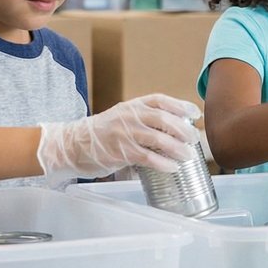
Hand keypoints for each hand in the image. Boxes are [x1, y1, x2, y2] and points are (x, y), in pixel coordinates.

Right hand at [37, 94, 200, 177]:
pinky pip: (147, 157)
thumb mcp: (122, 117)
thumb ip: (143, 119)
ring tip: (188, 155)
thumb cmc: (102, 133)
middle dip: (183, 129)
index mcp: (131, 105)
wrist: (72, 144)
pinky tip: (173, 167)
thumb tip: (173, 129)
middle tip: (195, 138)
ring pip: (158, 139)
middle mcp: (129, 116)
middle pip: (163, 119)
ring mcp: (124, 134)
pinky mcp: (120, 152)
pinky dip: (163, 163)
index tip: (196, 113)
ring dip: (177, 148)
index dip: (180, 105)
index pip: (160, 100)